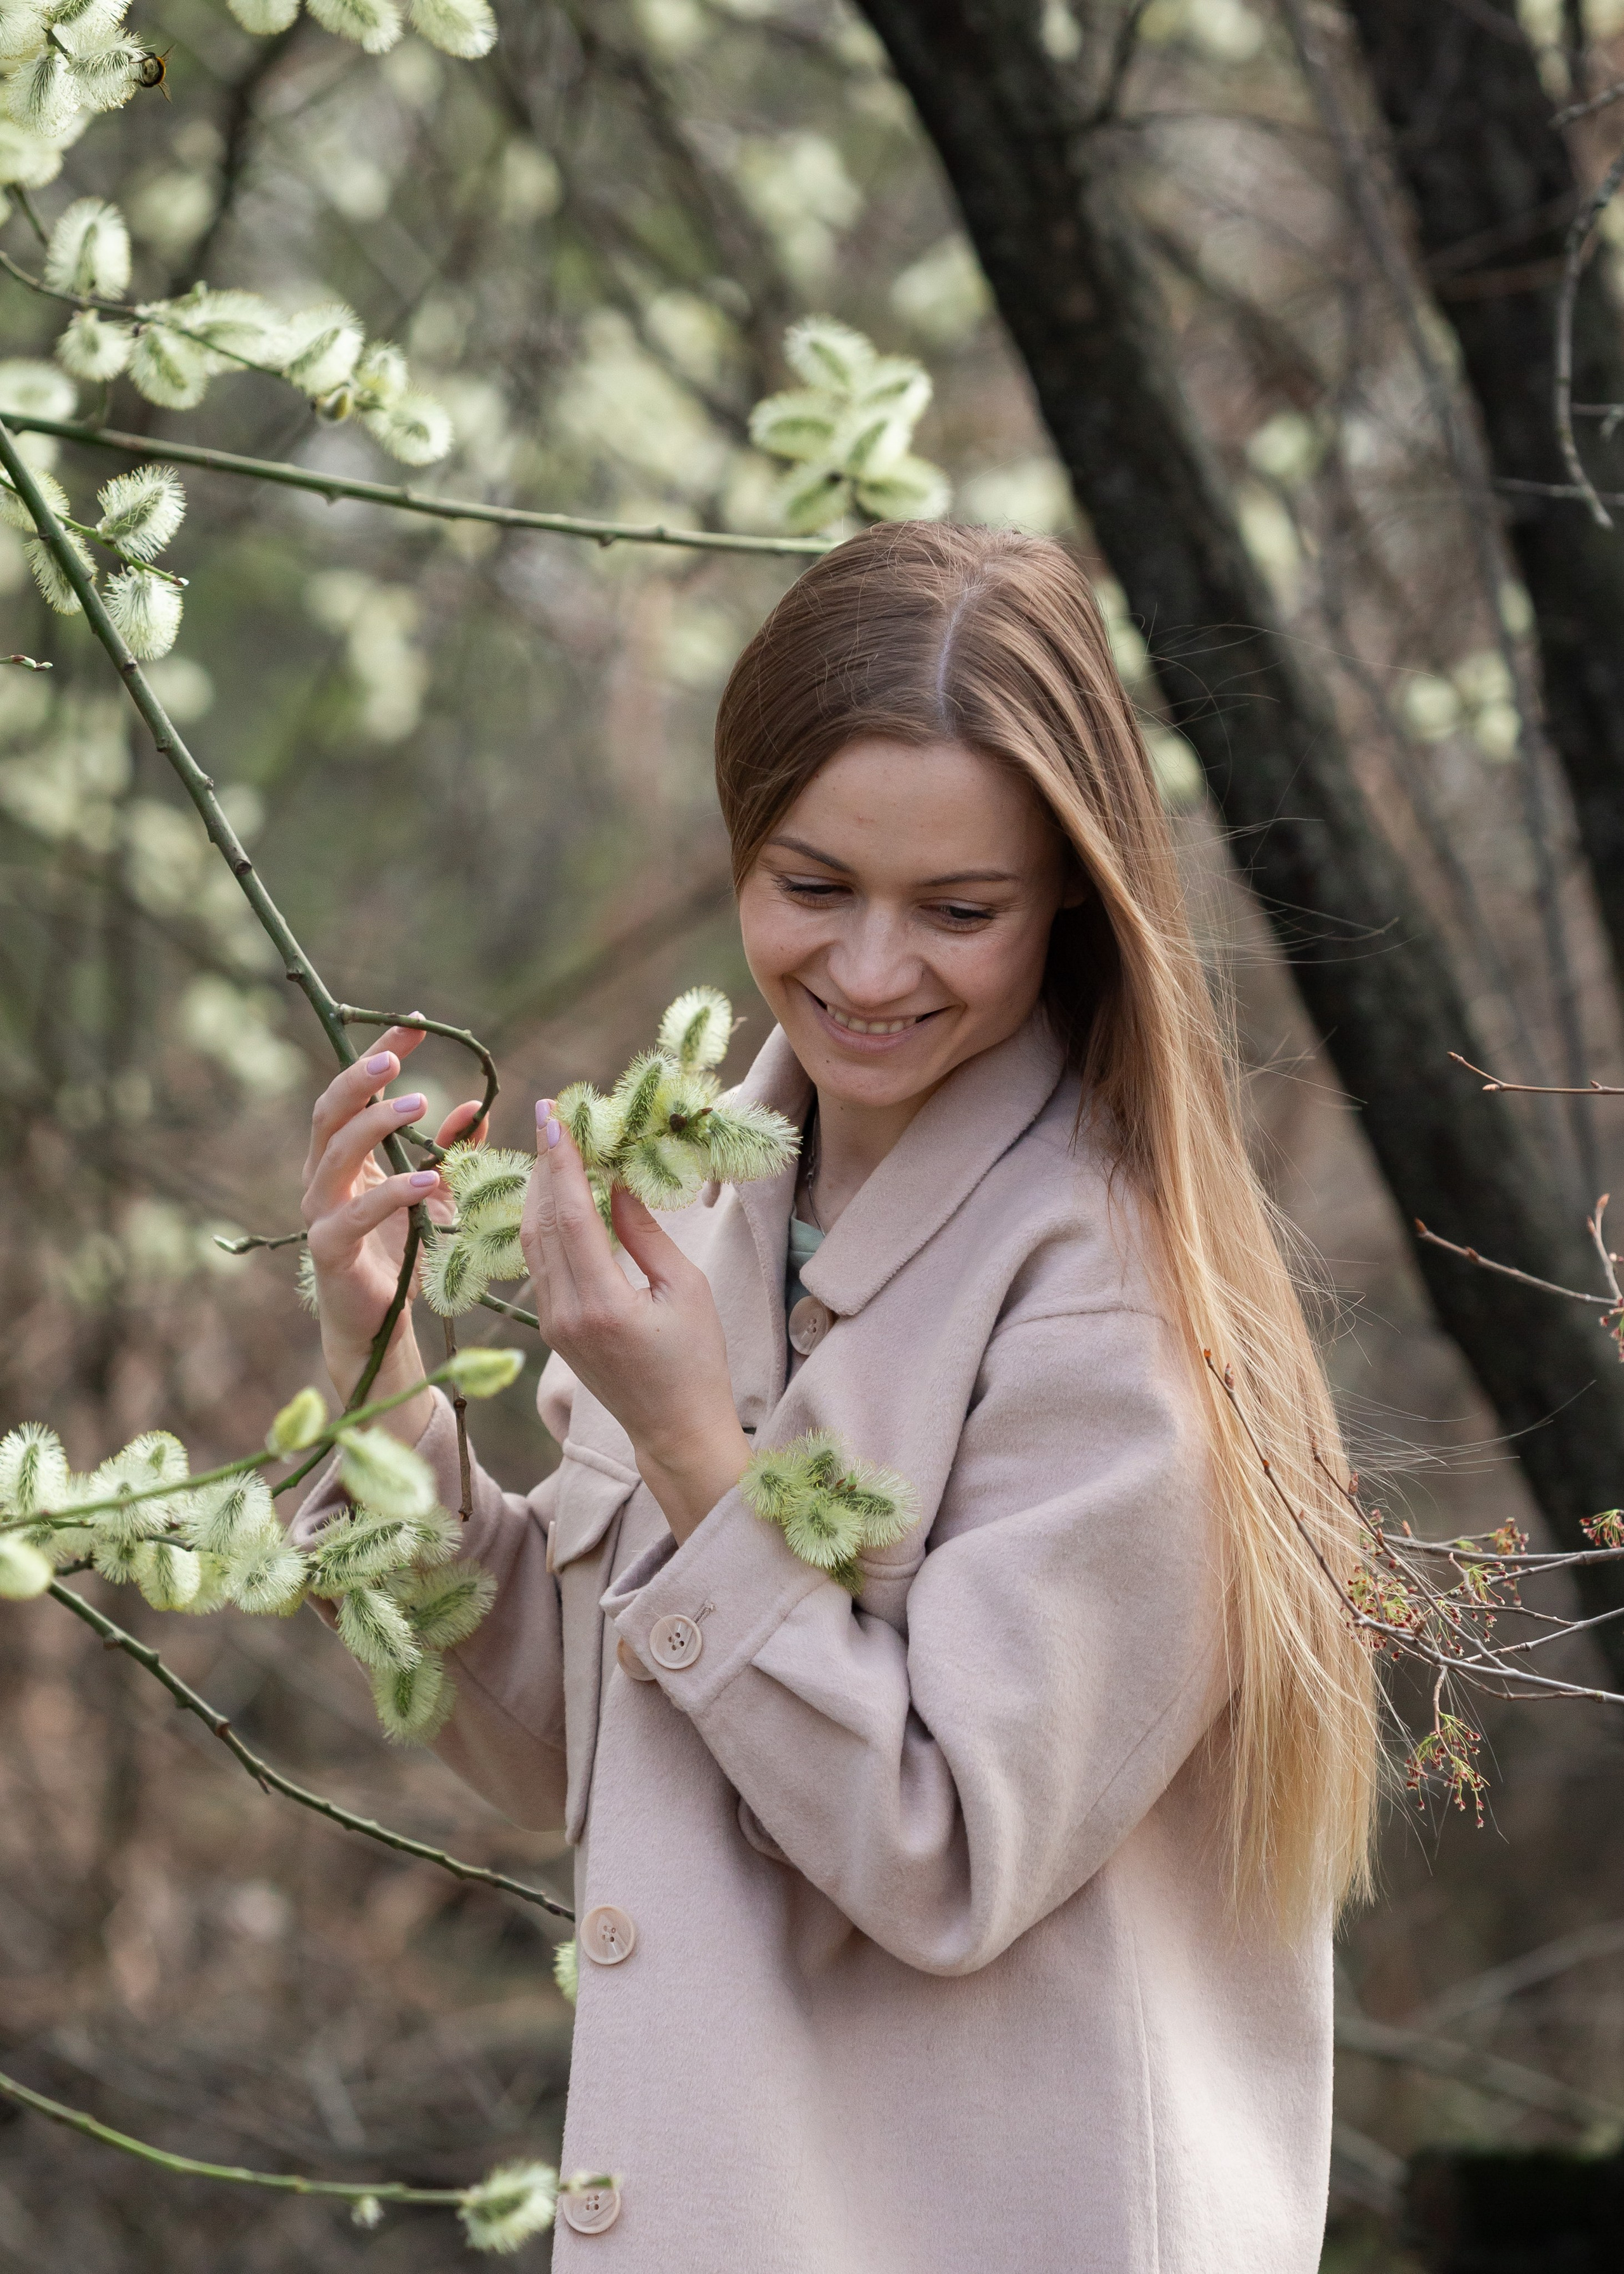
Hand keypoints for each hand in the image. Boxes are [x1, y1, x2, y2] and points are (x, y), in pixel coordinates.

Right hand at [301, 1026, 485, 1439]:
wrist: (376, 1324)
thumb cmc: (400, 1254)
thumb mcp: (432, 1193)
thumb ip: (449, 1151)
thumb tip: (476, 1106)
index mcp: (343, 1157)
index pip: (354, 1093)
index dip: (379, 1056)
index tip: (414, 1026)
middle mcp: (322, 1177)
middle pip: (330, 1113)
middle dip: (362, 1080)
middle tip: (400, 1061)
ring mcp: (319, 1213)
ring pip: (334, 1155)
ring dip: (377, 1126)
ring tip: (421, 1105)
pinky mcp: (330, 1251)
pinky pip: (355, 1215)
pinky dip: (391, 1194)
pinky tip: (426, 1180)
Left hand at [523, 1100, 749, 1541]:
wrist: (675, 1431)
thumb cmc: (696, 1361)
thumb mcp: (685, 1289)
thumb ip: (645, 1234)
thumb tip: (619, 1181)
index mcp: (602, 1304)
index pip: (570, 1216)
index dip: (560, 1161)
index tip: (554, 1115)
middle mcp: (565, 1313)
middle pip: (540, 1223)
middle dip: (544, 1166)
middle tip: (552, 1117)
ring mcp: (551, 1323)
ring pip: (531, 1242)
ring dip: (540, 1191)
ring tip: (554, 1148)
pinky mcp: (551, 1328)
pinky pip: (538, 1263)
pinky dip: (545, 1222)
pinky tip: (559, 1196)